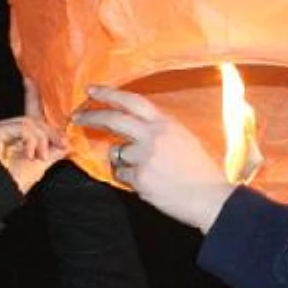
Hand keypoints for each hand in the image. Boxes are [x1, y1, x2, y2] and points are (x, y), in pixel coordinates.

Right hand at [0, 79, 67, 193]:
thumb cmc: (15, 181)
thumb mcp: (42, 163)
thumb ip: (53, 151)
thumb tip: (67, 143)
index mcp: (18, 134)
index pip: (28, 110)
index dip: (31, 94)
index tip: (30, 80)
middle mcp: (8, 127)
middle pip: (35, 118)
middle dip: (51, 133)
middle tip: (61, 147)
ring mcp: (0, 128)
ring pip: (31, 123)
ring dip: (42, 140)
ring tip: (39, 156)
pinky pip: (22, 127)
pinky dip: (32, 140)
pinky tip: (31, 154)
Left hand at [71, 85, 234, 232]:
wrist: (211, 197)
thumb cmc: (201, 170)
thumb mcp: (184, 139)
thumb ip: (159, 131)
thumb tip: (134, 129)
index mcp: (166, 123)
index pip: (132, 101)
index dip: (109, 93)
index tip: (91, 90)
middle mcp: (153, 136)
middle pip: (114, 119)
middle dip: (91, 116)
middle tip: (77, 116)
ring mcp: (145, 157)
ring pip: (116, 153)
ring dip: (122, 161)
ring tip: (146, 170)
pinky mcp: (139, 178)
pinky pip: (122, 175)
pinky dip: (130, 179)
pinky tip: (150, 183)